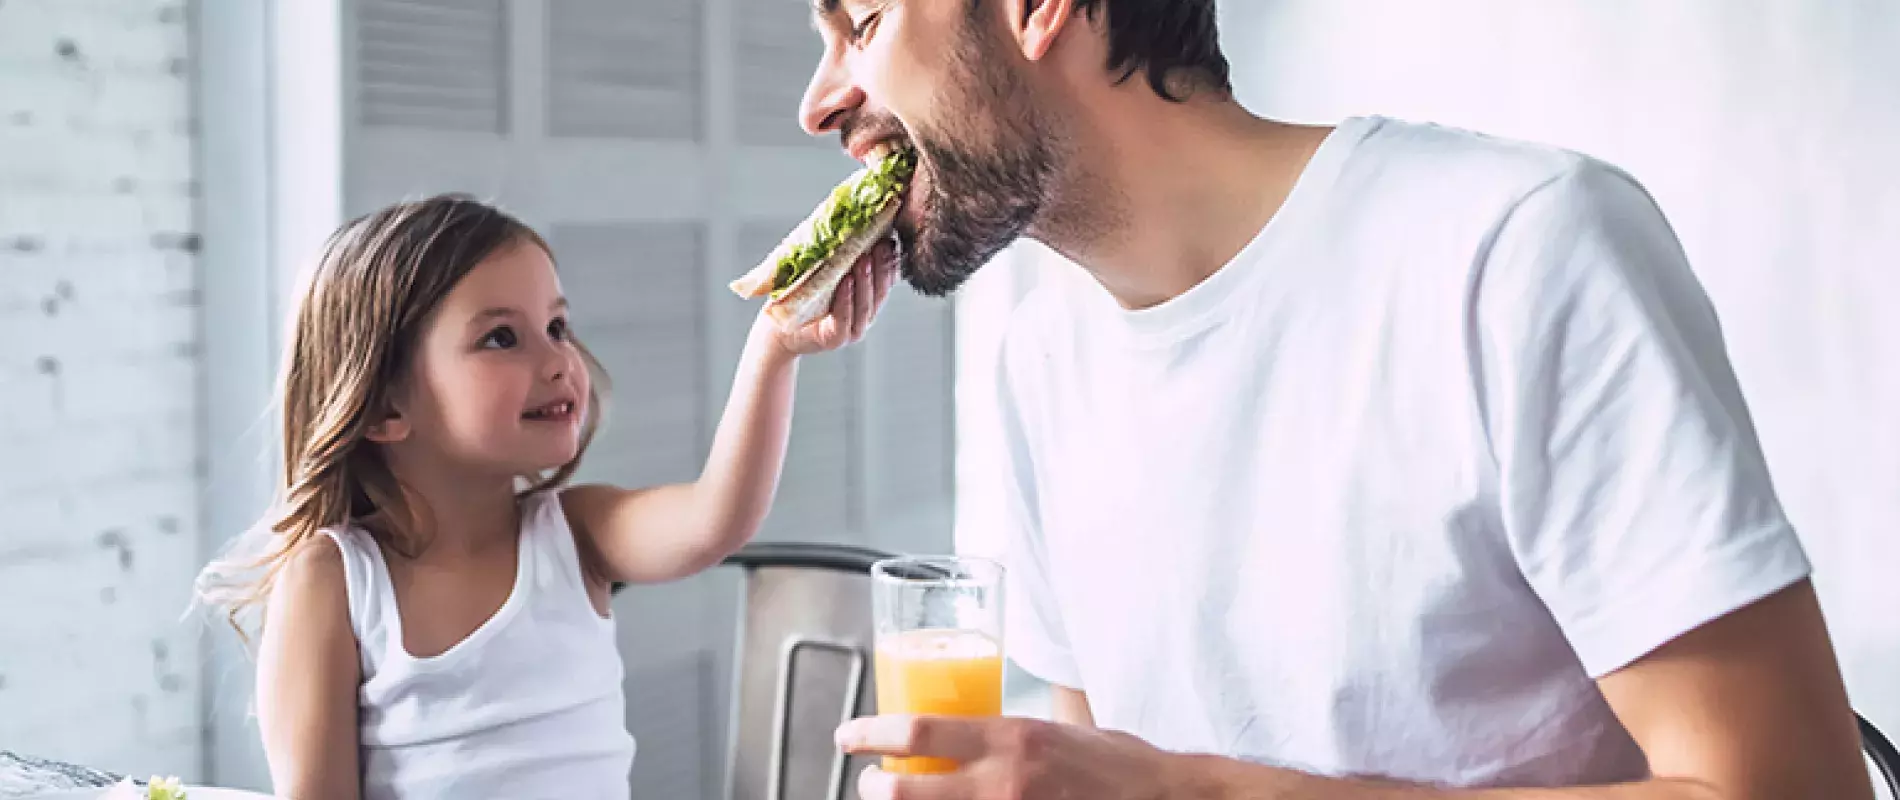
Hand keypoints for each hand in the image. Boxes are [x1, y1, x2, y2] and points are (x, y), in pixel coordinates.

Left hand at [771, 238, 898, 356]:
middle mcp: (861, 315)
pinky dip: (846, 301)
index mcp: (863, 298)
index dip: (889, 261)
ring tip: (864, 260)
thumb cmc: (797, 298)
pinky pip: (844, 320)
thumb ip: (835, 256)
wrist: (776, 328)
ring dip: (866, 281)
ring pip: (865, 305)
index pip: (884, 280)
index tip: (890, 239)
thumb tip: (846, 220)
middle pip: (879, 291)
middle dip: (882, 267)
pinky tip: (846, 283)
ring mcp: (850, 329)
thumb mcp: (820, 272)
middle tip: (881, 245)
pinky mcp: (834, 339)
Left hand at [836, 714, 1190, 799]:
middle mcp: (1005, 783)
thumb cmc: (1119, 766)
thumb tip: (971, 735)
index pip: (918, 730)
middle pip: (906, 792)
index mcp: (1011, 738)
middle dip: (875, 788)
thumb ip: (1010, 737)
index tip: (849, 736)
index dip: (870, 733)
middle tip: (870, 781)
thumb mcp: (1059, 730)